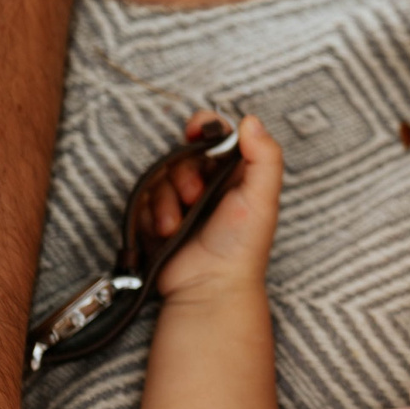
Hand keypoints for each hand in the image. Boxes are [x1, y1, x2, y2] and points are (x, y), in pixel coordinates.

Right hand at [155, 114, 283, 303]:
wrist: (210, 288)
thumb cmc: (243, 247)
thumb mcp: (263, 198)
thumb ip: (265, 157)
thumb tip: (250, 120)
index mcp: (234, 174)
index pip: (215, 135)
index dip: (203, 128)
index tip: (194, 133)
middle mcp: (207, 183)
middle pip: (181, 155)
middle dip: (183, 174)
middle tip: (194, 196)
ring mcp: (181, 201)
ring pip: (159, 178)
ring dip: (166, 200)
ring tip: (177, 225)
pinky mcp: (158, 218)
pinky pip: (144, 200)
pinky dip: (153, 215)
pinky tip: (165, 233)